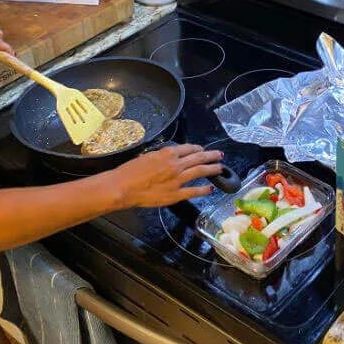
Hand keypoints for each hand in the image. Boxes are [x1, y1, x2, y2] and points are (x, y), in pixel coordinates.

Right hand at [107, 145, 222, 207]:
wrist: (122, 187)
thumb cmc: (129, 171)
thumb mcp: (146, 156)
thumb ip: (159, 156)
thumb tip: (166, 157)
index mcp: (167, 153)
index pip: (188, 148)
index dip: (198, 148)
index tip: (202, 149)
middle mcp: (176, 164)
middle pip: (199, 157)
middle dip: (211, 155)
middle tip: (219, 155)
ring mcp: (177, 180)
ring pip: (200, 171)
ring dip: (212, 168)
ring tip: (221, 168)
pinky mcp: (175, 194)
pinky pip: (194, 191)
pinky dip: (204, 189)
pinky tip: (211, 188)